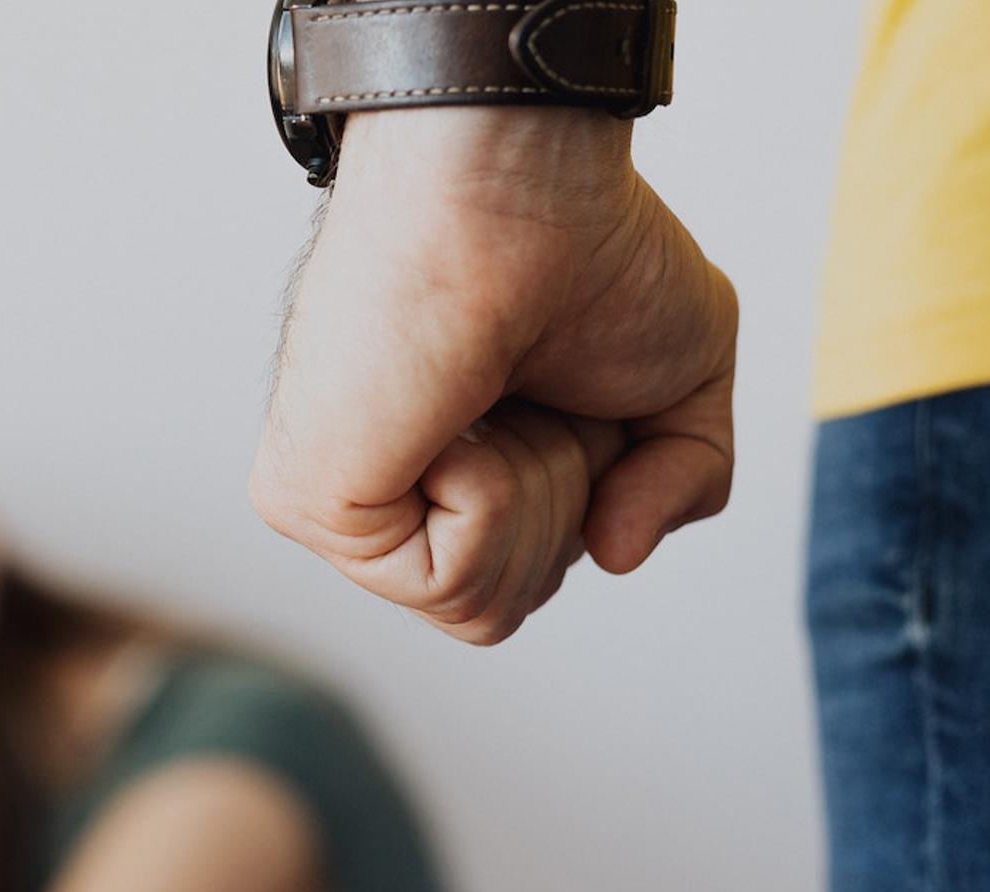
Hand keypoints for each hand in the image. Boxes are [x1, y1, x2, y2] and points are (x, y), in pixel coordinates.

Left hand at [250, 108, 736, 643]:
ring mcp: (341, 499)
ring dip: (536, 493)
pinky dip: (492, 495)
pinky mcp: (307, 503)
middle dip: (567, 499)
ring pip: (485, 609)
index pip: (533, 571)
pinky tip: (452, 411)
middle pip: (514, 602)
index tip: (568, 384)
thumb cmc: (589, 251)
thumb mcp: (682, 387)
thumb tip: (614, 557)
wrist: (520, 184)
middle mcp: (386, 484)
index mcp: (452, 463)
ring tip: (495, 391)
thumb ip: (680, 487)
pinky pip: (450, 586)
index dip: (593, 491)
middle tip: (532, 383)